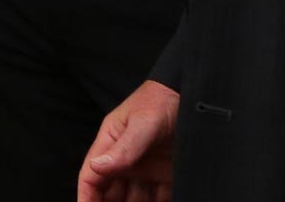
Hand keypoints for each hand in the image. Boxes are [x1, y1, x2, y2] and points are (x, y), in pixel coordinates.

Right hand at [80, 81, 178, 201]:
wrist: (197, 93)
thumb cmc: (163, 99)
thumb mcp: (143, 122)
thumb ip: (123, 148)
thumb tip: (98, 167)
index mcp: (111, 143)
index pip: (91, 177)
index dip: (86, 198)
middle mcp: (126, 159)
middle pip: (110, 194)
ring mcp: (146, 169)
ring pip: (134, 200)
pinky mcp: (167, 175)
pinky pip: (159, 199)